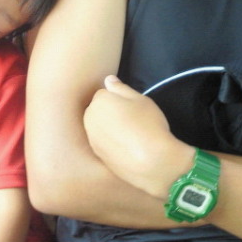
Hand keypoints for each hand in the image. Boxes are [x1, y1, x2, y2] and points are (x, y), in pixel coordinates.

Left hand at [83, 76, 193, 197]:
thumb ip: (121, 88)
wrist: (152, 162)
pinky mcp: (96, 155)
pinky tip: (126, 148)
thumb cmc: (149, 125)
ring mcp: (91, 138)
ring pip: (99, 126)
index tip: (133, 108)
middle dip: (110, 112)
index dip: (120, 99)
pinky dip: (110, 142)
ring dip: (109, 128)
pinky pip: (102, 142)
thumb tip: (108, 80)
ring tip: (130, 135)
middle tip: (132, 121)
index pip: (105, 93)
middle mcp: (89, 118)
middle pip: (99, 109)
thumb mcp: (141, 99)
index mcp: (99, 101)